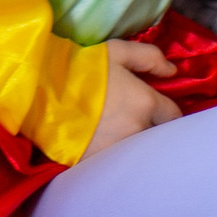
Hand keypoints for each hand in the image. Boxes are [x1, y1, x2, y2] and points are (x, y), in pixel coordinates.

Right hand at [82, 38, 178, 156]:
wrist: (42, 92)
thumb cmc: (82, 69)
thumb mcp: (116, 51)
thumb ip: (149, 57)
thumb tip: (172, 71)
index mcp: (145, 103)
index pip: (173, 115)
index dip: (167, 111)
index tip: (158, 109)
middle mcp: (138, 130)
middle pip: (158, 136)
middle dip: (153, 128)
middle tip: (138, 120)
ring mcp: (120, 150)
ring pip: (140, 150)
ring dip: (135, 143)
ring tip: (121, 133)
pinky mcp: (101, 164)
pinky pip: (118, 162)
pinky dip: (116, 156)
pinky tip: (105, 145)